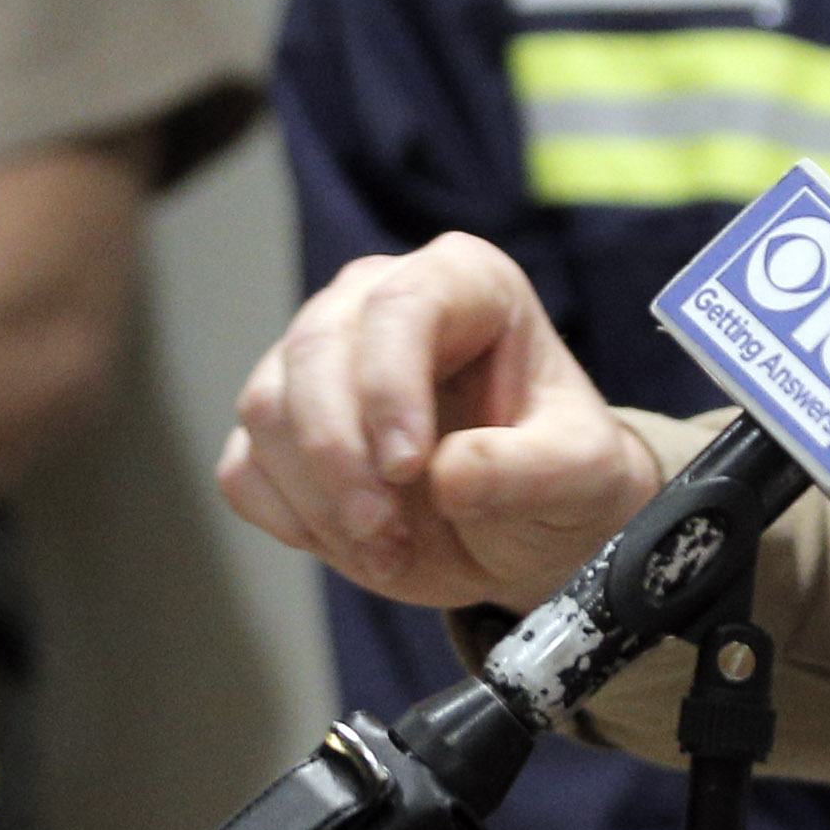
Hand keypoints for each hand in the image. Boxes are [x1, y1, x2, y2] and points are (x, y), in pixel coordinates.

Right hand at [216, 236, 662, 606]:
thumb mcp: (583, 476)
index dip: (389, 388)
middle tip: (385, 532)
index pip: (402, 308)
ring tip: (388, 547)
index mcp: (464, 282)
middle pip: (314, 351)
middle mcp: (378, 300)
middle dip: (339, 456)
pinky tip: (352, 543)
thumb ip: (529, 470)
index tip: (407, 470)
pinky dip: (290, 517)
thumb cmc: (564, 476)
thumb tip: (448, 475)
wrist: (528, 524)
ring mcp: (321, 360)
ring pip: (268, 408)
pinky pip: (245, 467)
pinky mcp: (284, 428)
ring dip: (318, 497)